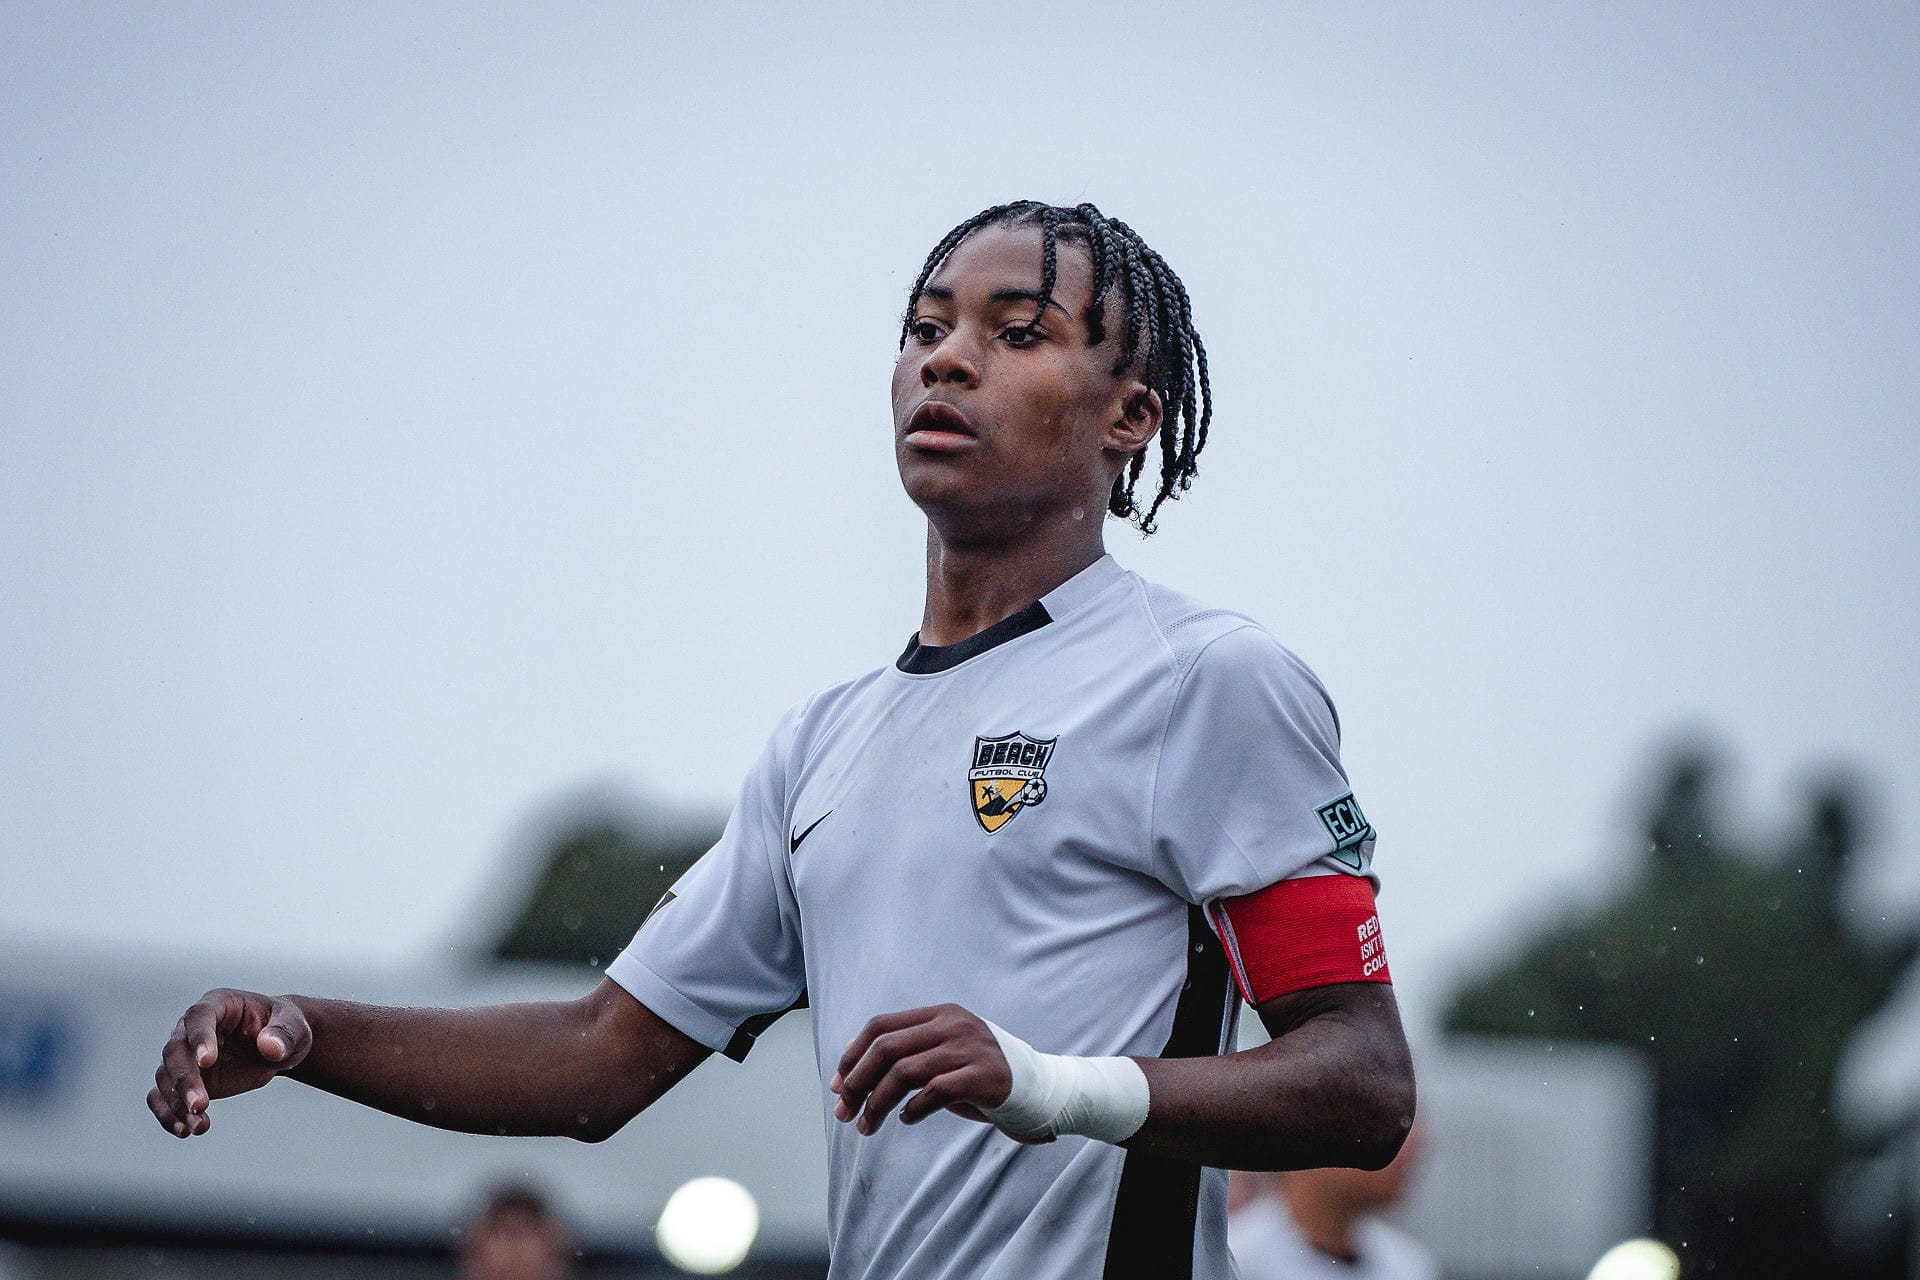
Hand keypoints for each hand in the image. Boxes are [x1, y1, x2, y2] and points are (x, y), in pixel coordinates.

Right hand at [147, 988, 311, 1137]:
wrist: (280, 1047)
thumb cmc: (287, 1028)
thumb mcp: (295, 1026)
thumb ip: (284, 1034)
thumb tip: (270, 1047)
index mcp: (220, 1004)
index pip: (200, 1016)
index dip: (200, 1038)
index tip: (207, 1061)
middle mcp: (193, 1028)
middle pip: (176, 1051)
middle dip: (186, 1080)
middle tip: (200, 1105)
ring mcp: (186, 1055)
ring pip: (166, 1077)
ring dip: (177, 1103)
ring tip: (198, 1126)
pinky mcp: (186, 1080)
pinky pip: (164, 1096)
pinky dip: (169, 1114)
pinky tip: (185, 1131)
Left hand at [829, 1003, 1022, 1136]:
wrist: (1042, 1089)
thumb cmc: (984, 1077)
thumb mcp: (945, 1056)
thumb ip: (909, 1056)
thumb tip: (852, 1072)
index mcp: (940, 1014)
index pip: (881, 1025)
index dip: (853, 1054)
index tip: (838, 1084)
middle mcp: (953, 1025)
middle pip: (886, 1047)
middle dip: (857, 1082)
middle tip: (844, 1111)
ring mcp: (970, 1048)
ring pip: (905, 1071)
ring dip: (878, 1103)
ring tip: (868, 1126)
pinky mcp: (985, 1076)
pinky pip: (936, 1092)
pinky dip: (914, 1109)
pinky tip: (907, 1120)